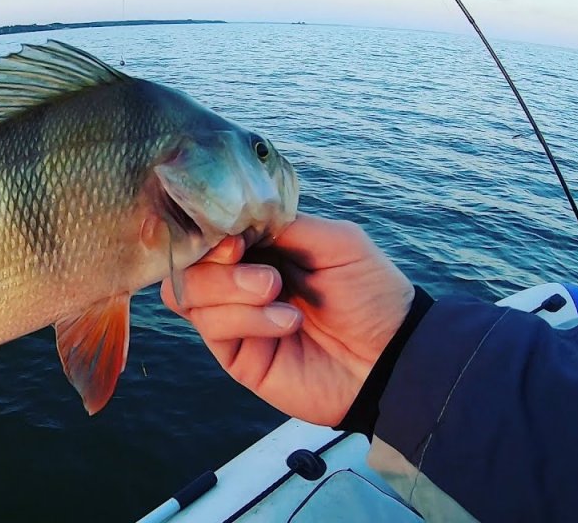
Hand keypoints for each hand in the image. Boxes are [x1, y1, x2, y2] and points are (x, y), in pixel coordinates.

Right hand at [161, 213, 413, 425]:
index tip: (236, 240)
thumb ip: (284, 224)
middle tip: (267, 276)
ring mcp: (233, 317)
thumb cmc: (371, 294)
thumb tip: (234, 220)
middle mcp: (237, 279)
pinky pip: (213, 327)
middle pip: (186, 263)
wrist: (391, 356)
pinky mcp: (235, 354)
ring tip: (277, 295)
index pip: (208, 230)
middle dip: (218, 266)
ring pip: (186, 294)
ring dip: (230, 291)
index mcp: (260, 247)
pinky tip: (286, 322)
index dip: (209, 230)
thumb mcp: (336, 241)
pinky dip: (246, 319)